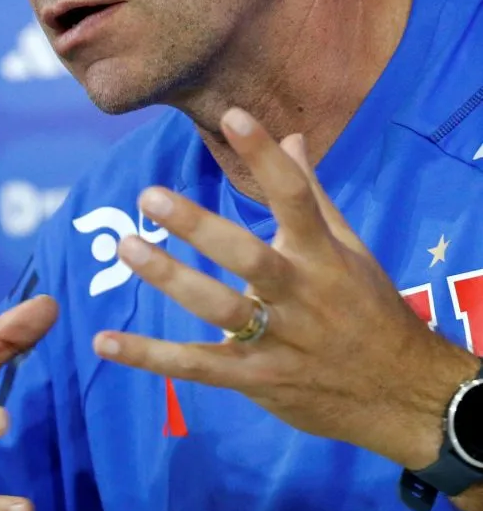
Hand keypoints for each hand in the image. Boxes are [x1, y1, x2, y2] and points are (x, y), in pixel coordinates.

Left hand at [93, 108, 477, 470]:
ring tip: (128, 247)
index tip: (233, 116)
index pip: (294, 196)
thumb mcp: (350, 247)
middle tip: (150, 196)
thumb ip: (313, 192)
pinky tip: (105, 342)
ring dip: (171, 279)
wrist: (403, 394)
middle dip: (198, 227)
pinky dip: (150, 357)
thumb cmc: (371, 308)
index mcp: (322, 254)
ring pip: (219, 308)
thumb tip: (292, 136)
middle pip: (247, 256)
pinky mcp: (258, 380)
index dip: (264, 157)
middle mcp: (300, 294)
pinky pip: (198, 367)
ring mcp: (278, 340)